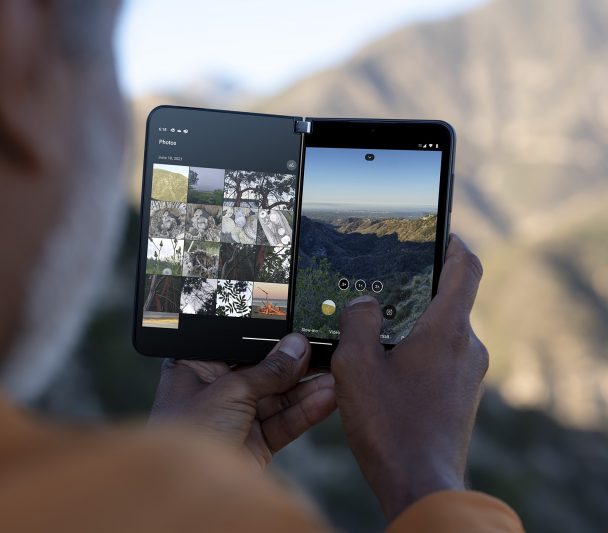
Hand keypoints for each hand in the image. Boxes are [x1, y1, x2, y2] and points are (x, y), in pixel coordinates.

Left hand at [150, 334, 335, 470]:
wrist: (190, 494)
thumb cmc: (188, 433)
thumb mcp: (230, 390)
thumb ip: (268, 370)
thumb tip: (296, 346)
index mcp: (196, 368)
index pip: (238, 346)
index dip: (268, 339)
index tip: (297, 331)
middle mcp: (216, 391)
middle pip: (262, 372)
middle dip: (294, 364)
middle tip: (324, 351)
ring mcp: (236, 418)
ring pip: (277, 398)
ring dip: (306, 388)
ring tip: (335, 375)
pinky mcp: (254, 443)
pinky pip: (283, 422)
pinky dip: (305, 411)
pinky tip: (327, 398)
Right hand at [331, 234, 487, 520]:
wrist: (420, 483)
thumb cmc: (389, 424)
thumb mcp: (357, 365)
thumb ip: (358, 322)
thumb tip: (365, 302)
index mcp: (447, 330)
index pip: (466, 268)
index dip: (454, 243)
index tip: (438, 233)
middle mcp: (467, 347)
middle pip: (449, 300)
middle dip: (416, 290)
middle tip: (381, 285)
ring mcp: (468, 374)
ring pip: (441, 332)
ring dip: (412, 325)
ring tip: (373, 332)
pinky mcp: (461, 396)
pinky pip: (441, 359)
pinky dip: (416, 352)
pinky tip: (384, 368)